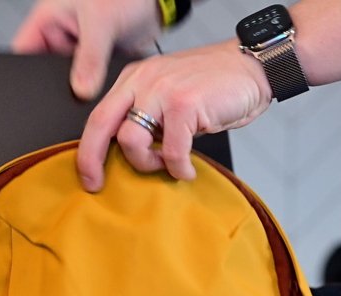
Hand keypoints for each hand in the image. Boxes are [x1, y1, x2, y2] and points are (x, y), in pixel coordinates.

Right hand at [12, 0, 162, 100]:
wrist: (153, 2)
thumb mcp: (101, 22)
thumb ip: (90, 57)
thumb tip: (81, 89)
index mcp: (47, 20)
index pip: (24, 52)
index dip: (24, 74)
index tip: (36, 93)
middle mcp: (60, 37)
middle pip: (45, 72)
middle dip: (58, 86)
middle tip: (74, 93)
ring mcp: (77, 53)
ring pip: (69, 81)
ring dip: (81, 88)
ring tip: (94, 87)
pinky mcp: (95, 64)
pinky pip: (90, 83)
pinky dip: (96, 88)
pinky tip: (105, 89)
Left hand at [77, 41, 271, 191]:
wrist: (252, 67)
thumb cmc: (215, 86)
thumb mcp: (170, 95)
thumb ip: (148, 116)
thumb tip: (132, 154)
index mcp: (135, 79)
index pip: (99, 116)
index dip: (88, 150)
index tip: (89, 176)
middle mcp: (144, 81)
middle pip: (102, 125)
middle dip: (92, 160)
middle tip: (98, 183)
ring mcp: (163, 90)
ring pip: (132, 140)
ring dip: (148, 164)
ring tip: (169, 165)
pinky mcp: (185, 104)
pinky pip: (172, 150)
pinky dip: (179, 168)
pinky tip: (188, 170)